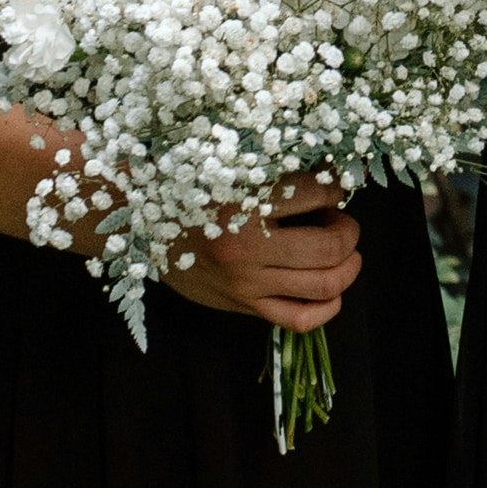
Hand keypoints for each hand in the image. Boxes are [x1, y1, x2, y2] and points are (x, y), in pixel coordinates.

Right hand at [165, 180, 363, 331]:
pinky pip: (299, 319)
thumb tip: (328, 176)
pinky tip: (332, 292)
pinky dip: (327, 308)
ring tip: (343, 252)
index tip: (331, 187)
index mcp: (242, 202)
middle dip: (349, 232)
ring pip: (323, 285)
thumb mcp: (225, 168)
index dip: (335, 188)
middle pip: (330, 247)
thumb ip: (272, 172)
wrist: (137, 222)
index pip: (317, 193)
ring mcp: (246, 283)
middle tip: (342, 222)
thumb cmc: (186, 188)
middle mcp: (245, 247)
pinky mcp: (243, 305)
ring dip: (348, 267)